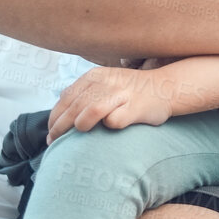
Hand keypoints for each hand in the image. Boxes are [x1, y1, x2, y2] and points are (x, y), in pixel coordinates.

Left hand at [47, 66, 173, 142]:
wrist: (167, 87)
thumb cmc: (132, 91)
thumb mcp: (105, 83)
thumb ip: (84, 93)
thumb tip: (57, 114)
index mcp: (95, 75)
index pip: (66, 98)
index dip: (54, 117)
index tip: (51, 132)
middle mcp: (107, 82)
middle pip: (75, 107)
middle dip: (60, 127)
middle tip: (54, 143)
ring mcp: (122, 94)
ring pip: (90, 112)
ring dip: (80, 127)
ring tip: (78, 136)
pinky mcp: (135, 107)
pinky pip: (114, 121)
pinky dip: (108, 127)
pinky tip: (109, 129)